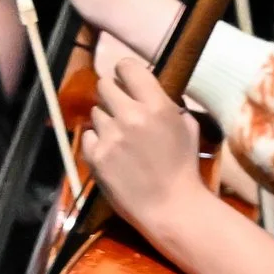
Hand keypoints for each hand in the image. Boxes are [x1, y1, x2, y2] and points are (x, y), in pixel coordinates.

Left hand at [79, 56, 208, 233]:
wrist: (170, 205)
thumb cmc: (183, 166)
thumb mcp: (187, 128)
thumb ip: (168, 104)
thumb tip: (150, 90)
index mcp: (157, 106)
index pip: (127, 68)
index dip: (125, 71)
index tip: (126, 77)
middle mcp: (130, 116)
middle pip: (104, 85)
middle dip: (112, 93)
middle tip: (121, 106)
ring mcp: (109, 136)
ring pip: (96, 112)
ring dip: (106, 120)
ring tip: (121, 137)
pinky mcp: (94, 155)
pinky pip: (87, 135)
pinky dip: (96, 140)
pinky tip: (111, 152)